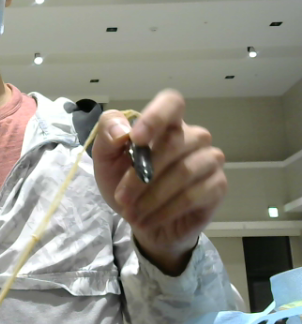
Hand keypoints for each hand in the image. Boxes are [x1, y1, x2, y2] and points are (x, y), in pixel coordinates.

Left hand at [92, 90, 227, 274]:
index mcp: (166, 123)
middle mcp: (193, 136)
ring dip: (152, 196)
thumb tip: (121, 130)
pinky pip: (194, 195)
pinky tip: (148, 219)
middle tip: (122, 197)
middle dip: (141, 175)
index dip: (156, 117)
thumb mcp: (105, 160)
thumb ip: (107, 137)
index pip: (171, 103)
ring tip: (132, 213)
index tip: (136, 139)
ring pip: (184, 171)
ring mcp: (209, 159)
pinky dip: (166, 210)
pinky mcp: (218, 185)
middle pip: (173, 144)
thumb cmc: (124, 183)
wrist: (141, 220)